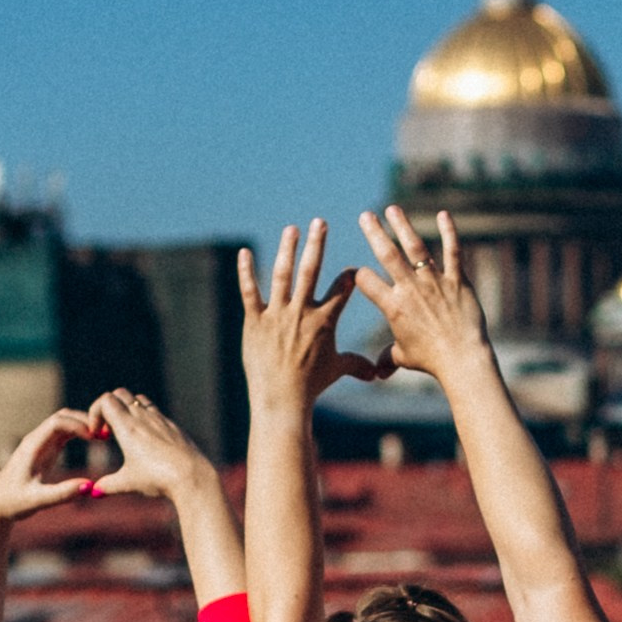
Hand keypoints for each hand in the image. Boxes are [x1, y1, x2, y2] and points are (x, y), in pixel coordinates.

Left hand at [0, 408, 102, 524]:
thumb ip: (63, 494)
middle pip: (63, 416)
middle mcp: (36, 440)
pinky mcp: (46, 450)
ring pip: (65, 422)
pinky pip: (65, 433)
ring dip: (84, 424)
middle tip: (107, 432)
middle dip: (85, 420)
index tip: (97, 436)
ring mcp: (41, 443)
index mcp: (32, 446)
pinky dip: (80, 432)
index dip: (79, 425)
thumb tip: (89, 486)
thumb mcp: (39, 501)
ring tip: (105, 435)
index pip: (57, 422)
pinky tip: (95, 439)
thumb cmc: (14, 502)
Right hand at [88, 390, 212, 501]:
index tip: (97, 434)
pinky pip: (155, 411)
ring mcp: (160, 419)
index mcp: (128, 426)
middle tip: (109, 432)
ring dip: (127, 410)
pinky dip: (144, 418)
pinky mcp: (172, 425)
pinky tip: (147, 441)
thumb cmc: (158, 478)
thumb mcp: (129, 483)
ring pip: (138, 399)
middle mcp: (143, 417)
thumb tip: (94, 491)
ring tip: (127, 434)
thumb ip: (108, 485)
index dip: (95, 413)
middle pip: (119, 393)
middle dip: (108, 408)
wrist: (191, 476)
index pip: (105, 401)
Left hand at [239, 219, 381, 413]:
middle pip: (311, 270)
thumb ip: (357, 364)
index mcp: (325, 320)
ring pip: (283, 274)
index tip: (351, 266)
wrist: (282, 399)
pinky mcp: (255, 321)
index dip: (349, 276)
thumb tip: (377, 374)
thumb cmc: (312, 385)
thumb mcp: (337, 370)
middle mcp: (302, 311)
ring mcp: (278, 314)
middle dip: (317, 244)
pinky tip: (244, 253)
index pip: (342, 288)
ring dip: (287, 248)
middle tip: (319, 222)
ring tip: (291, 229)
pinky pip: (250, 291)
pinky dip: (246, 271)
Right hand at [353, 207, 489, 381]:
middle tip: (365, 215)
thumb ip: (387, 358)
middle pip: (387, 254)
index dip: (358, 276)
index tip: (357, 272)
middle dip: (374, 232)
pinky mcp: (457, 280)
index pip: (366, 282)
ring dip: (402, 225)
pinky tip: (443, 214)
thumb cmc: (430, 360)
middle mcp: (410, 289)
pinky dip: (449, 232)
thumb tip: (376, 373)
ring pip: (416, 247)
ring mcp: (434, 282)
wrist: (462, 359)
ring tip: (393, 209)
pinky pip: (453, 251)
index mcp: (393, 307)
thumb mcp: (403, 357)